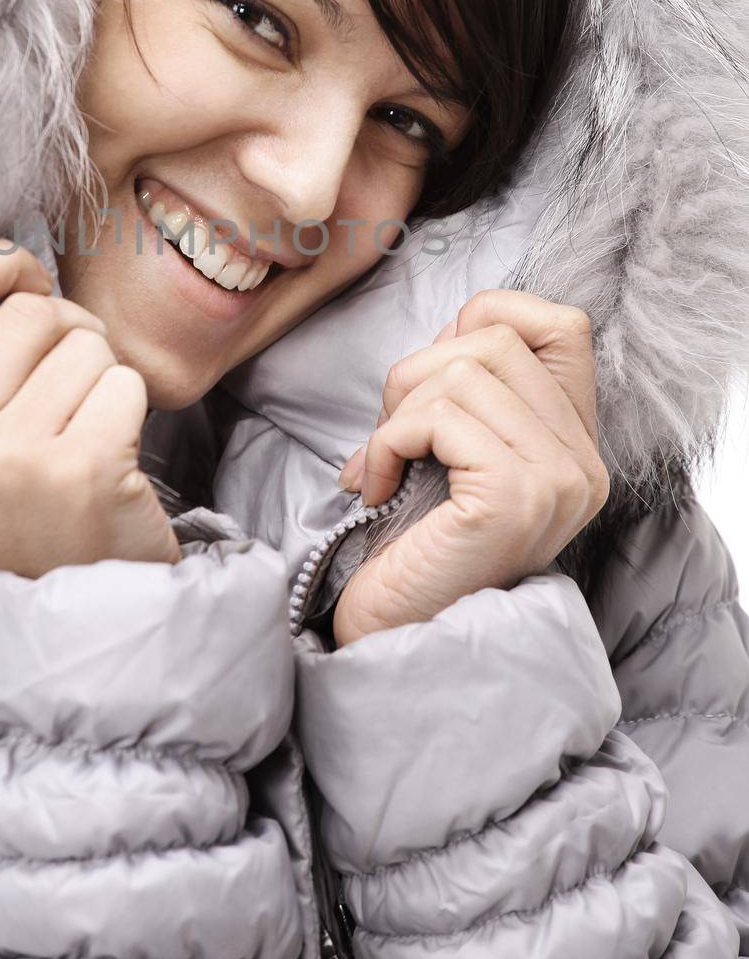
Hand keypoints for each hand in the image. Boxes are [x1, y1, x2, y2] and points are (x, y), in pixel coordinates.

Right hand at [0, 239, 180, 575]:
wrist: (77, 620)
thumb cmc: (30, 511)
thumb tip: (16, 259)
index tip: (24, 275)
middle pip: (28, 311)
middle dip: (69, 333)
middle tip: (73, 391)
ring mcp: (12, 458)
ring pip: (85, 344)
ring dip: (104, 378)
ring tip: (91, 435)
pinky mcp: (82, 470)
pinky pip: (125, 382)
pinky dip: (134, 410)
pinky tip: (116, 461)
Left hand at [332, 290, 608, 645]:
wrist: (395, 637)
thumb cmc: (413, 543)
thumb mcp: (453, 449)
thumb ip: (469, 387)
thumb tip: (455, 320)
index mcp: (576, 447)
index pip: (561, 324)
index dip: (487, 321)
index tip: (436, 384)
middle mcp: (583, 465)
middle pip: (496, 339)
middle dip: (419, 372)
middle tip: (394, 437)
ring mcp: (556, 482)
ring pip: (462, 371)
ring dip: (397, 413)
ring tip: (385, 466)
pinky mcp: (513, 498)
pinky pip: (436, 417)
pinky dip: (386, 443)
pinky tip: (375, 489)